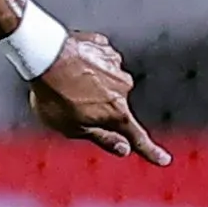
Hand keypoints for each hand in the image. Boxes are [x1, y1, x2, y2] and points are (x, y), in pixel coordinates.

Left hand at [28, 30, 170, 165]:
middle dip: (97, 106)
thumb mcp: (72, 128)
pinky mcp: (104, 46)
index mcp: (116, 112)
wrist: (43, 54)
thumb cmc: (54, 95)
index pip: (136, 137)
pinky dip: (86, 63)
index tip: (164, 160)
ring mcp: (115, 64)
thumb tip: (124, 149)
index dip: (150, 151)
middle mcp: (123, 87)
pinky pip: (97, 60)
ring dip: (90, 82)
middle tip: (70, 103)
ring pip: (105, 80)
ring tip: (65, 81)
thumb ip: (102, 139)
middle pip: (114, 104)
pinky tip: (69, 63)